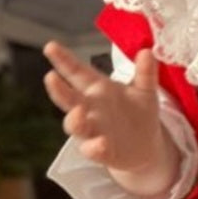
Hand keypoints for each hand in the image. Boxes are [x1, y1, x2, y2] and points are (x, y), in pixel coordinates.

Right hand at [43, 40, 176, 190]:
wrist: (146, 146)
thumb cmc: (139, 113)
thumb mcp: (145, 90)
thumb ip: (145, 72)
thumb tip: (147, 51)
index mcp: (97, 89)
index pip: (76, 72)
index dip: (63, 60)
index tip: (50, 46)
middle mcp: (89, 108)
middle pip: (68, 98)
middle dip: (58, 89)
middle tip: (50, 77)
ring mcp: (92, 130)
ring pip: (75, 126)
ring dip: (74, 120)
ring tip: (78, 113)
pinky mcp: (100, 152)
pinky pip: (92, 150)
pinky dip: (95, 147)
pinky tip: (102, 143)